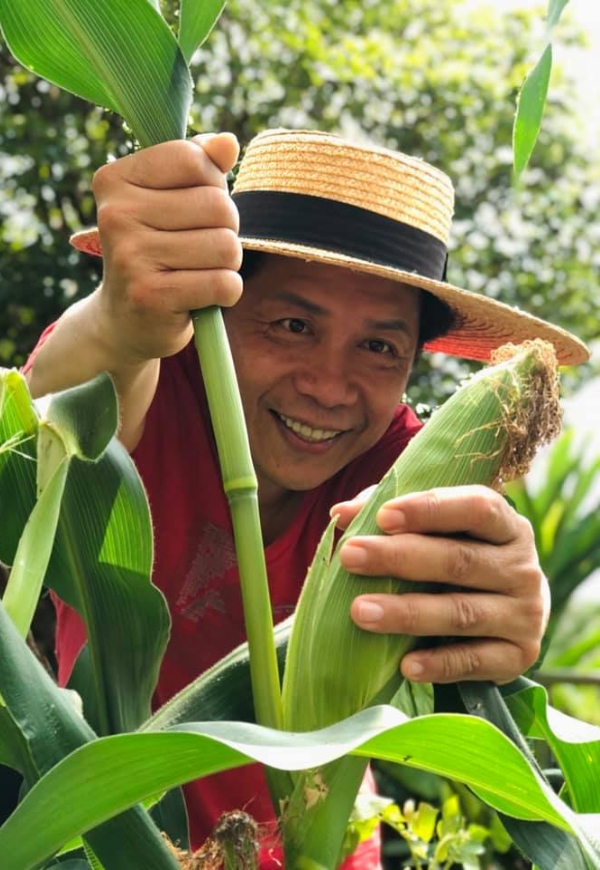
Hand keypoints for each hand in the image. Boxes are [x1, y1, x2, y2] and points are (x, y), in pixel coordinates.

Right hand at [92, 132, 242, 364]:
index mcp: (115, 180)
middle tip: (197, 250)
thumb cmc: (158, 251)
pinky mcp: (152, 297)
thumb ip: (201, 167)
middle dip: (224, 230)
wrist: (126, 321)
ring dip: (227, 264)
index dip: (212, 185)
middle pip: (218, 205)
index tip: (192, 209)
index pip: (194, 160)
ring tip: (197, 273)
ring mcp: (130, 257)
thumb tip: (228, 142)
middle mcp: (115, 215)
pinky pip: (224, 283)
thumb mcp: (172, 202)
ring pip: (226, 246)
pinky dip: (226, 293)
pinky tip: (201, 297)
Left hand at [332, 485, 548, 683]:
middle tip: (350, 556)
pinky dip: (439, 664)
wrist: (515, 614)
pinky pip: (475, 662)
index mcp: (506, 525)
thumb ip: (392, 515)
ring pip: (462, 613)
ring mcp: (525, 614)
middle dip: (400, 558)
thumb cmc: (462, 557)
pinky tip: (404, 665)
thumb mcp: (438, 530)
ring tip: (360, 612)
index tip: (383, 516)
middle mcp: (522, 567)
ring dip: (408, 613)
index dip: (430, 509)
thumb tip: (340, 514)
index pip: (475, 508)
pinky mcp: (519, 656)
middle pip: (460, 561)